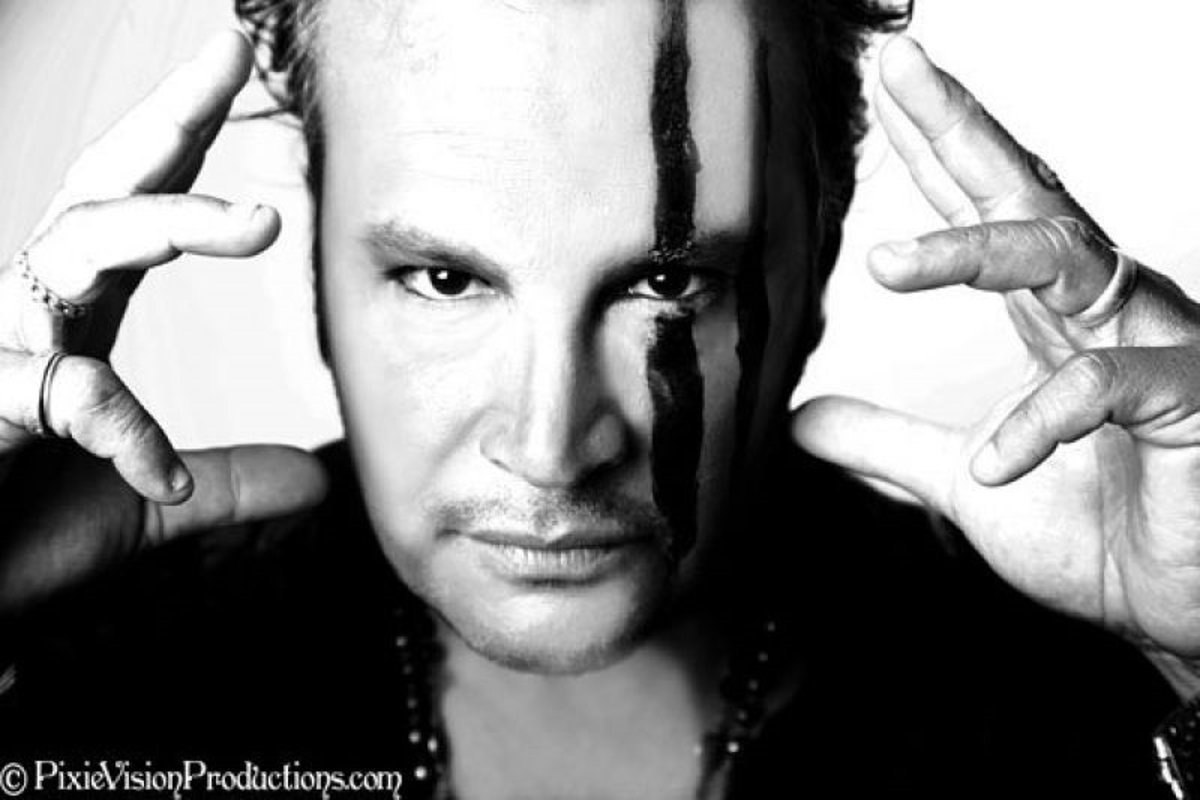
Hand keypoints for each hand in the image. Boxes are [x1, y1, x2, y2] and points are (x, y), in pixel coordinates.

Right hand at [0, 31, 325, 619]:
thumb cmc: (9, 543)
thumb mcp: (141, 508)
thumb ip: (223, 483)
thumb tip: (317, 475)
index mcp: (78, 322)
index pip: (132, 205)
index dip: (179, 133)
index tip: (229, 59)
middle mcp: (33, 316)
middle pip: (100, 190)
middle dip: (164, 120)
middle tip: (229, 55)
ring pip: (71, 249)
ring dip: (165, 224)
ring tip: (259, 223)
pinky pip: (50, 392)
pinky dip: (117, 430)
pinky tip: (156, 472)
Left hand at [792, 36, 1199, 695]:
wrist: (1181, 616)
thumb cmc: (1104, 542)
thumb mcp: (961, 490)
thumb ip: (887, 446)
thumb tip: (802, 418)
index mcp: (1054, 322)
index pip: (986, 216)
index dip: (934, 152)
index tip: (884, 92)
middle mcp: (1105, 316)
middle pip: (1026, 197)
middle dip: (961, 128)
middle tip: (899, 66)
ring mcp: (1153, 350)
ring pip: (1071, 261)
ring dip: (979, 252)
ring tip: (886, 264)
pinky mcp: (1193, 404)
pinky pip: (1116, 387)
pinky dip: (1044, 420)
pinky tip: (991, 462)